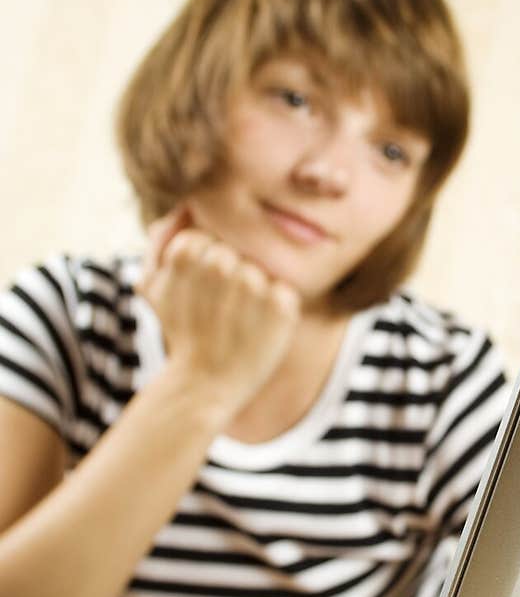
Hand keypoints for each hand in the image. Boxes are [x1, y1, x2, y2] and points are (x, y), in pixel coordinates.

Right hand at [137, 207, 300, 423]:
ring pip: (260, 271)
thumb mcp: (157, 290)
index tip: (197, 298)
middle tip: (217, 314)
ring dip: (252, 295)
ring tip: (236, 324)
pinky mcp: (283, 307)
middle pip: (234, 254)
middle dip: (228, 280)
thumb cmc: (183, 334)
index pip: (206, 241)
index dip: (202, 271)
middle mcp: (220, 265)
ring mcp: (253, 285)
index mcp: (186, 252)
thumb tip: (184, 210)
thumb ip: (162, 244)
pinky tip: (258, 331)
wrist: (204, 387)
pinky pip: (285, 291)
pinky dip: (277, 311)